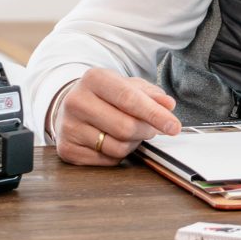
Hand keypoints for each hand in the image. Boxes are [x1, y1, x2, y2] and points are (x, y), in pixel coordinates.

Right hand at [51, 68, 181, 165]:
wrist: (69, 105)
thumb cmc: (105, 95)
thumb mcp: (128, 85)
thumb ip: (151, 94)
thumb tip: (169, 105)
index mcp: (94, 79)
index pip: (129, 99)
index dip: (155, 115)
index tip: (174, 126)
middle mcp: (76, 101)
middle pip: (125, 127)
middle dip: (147, 131)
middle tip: (152, 128)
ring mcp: (68, 126)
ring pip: (117, 147)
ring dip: (133, 143)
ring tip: (130, 133)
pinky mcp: (66, 149)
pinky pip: (106, 160)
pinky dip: (118, 154)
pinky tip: (113, 140)